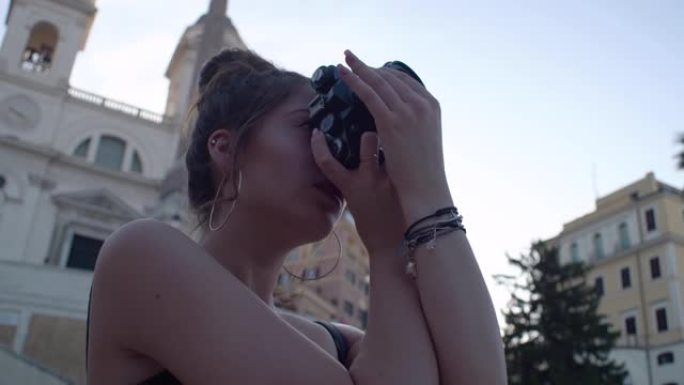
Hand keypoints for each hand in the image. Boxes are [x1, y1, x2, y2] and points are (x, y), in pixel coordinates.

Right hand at [310, 129, 406, 254]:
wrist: (393, 247)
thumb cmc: (371, 226)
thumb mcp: (355, 203)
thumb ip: (352, 182)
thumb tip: (350, 162)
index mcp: (350, 187)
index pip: (327, 162)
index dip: (319, 146)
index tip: (316, 133)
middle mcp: (368, 179)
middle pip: (367, 140)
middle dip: (370, 130)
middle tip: (371, 126)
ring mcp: (389, 179)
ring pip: (391, 145)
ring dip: (391, 137)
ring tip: (394, 134)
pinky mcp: (406, 182)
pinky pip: (404, 158)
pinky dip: (404, 152)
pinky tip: (407, 149)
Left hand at [338, 50, 448, 204]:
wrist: (426, 190)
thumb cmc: (423, 172)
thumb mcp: (424, 140)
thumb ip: (414, 124)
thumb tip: (400, 119)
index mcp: (432, 105)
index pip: (405, 80)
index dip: (384, 73)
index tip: (369, 70)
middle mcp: (422, 104)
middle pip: (390, 77)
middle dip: (369, 67)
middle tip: (352, 59)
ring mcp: (408, 112)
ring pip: (378, 82)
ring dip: (359, 68)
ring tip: (344, 61)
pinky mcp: (391, 122)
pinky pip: (369, 95)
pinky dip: (354, 81)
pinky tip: (342, 75)